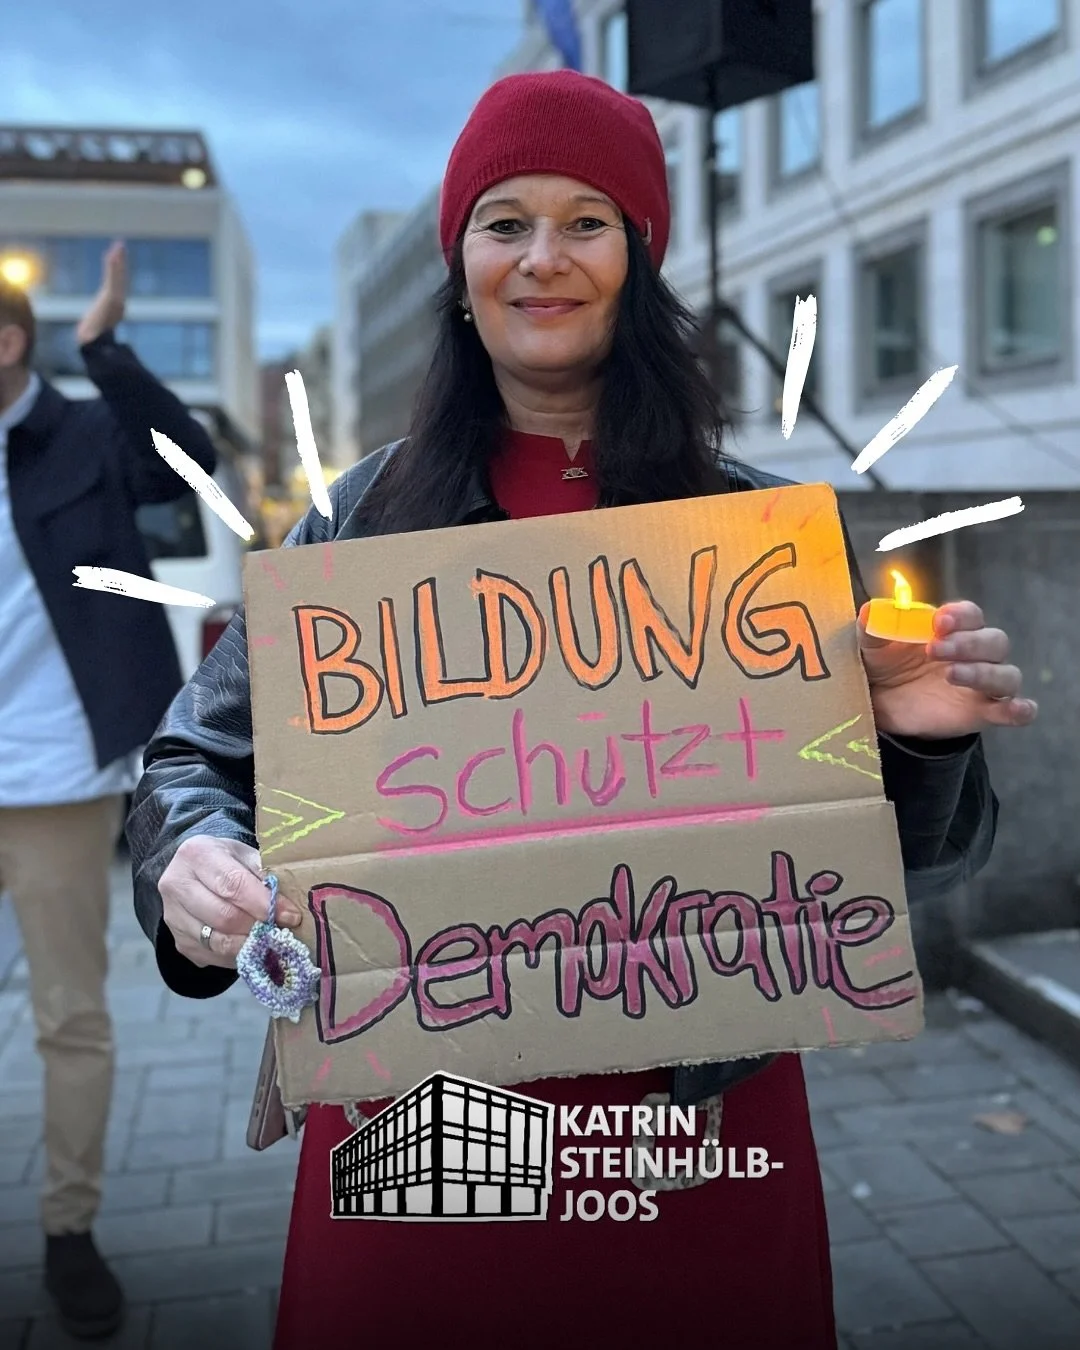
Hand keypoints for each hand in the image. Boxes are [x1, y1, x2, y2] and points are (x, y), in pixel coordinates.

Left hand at [75, 241, 126, 345]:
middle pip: (120, 275)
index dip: (118, 269)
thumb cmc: (93, 336)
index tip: (116, 255)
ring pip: (118, 274)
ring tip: (118, 245)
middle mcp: (118, 299)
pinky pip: (112, 277)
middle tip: (120, 244)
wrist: (93, 339)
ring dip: (119, 259)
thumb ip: (98, 323)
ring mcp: (115, 297)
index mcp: (116, 304)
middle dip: (121, 260)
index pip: (117, 282)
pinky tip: (112, 254)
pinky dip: (113, 266)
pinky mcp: (111, 296)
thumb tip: (87, 330)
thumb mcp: (96, 326)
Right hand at [160, 836, 301, 969]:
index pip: (232, 884)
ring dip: (250, 944)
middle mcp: (176, 885)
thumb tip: (288, 908)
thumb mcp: (246, 856)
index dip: (263, 904)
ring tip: (271, 940)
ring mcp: (173, 917)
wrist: (193, 872)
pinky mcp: (180, 942)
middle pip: (223, 916)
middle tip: (282, 930)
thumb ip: (265, 876)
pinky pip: (213, 956)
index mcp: (196, 855)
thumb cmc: (227, 861)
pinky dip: (238, 955)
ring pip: (218, 942)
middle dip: (258, 926)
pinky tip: (253, 946)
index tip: (290, 916)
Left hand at [858, 600, 1037, 740]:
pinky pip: (1014, 710)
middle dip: (968, 643)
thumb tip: (870, 611)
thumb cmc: (885, 665)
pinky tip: (1016, 709)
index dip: (960, 616)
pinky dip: (1020, 709)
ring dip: (984, 672)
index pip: (971, 615)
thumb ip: (873, 628)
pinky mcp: (984, 713)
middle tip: (934, 650)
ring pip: (1006, 674)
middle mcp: (976, 653)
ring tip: (952, 674)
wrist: (883, 706)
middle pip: (994, 641)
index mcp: (953, 630)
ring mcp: (983, 684)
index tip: (940, 621)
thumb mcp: (872, 647)